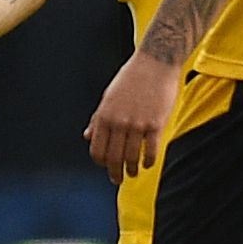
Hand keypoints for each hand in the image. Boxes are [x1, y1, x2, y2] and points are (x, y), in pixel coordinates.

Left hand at [87, 51, 181, 178]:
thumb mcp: (108, 97)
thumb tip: (87, 136)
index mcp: (104, 115)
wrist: (155, 63)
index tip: (106, 167)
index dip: (101, 162)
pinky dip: (149, 161)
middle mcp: (118, 122)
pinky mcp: (156, 123)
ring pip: (131, 157)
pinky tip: (148, 163)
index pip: (97, 150)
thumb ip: (98, 119)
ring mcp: (137, 123)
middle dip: (115, 173)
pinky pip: (151, 150)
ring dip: (132, 170)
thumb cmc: (131, 79)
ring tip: (134, 173)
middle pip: (113, 158)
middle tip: (117, 180)